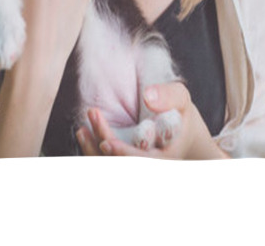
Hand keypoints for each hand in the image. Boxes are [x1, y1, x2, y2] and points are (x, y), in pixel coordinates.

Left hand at [76, 82, 228, 159]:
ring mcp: (135, 167)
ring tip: (82, 128)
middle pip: (121, 165)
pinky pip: (105, 163)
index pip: (142, 163)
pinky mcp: (123, 163)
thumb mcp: (181, 100)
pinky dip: (92, 151)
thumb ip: (169, 95)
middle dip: (103, 142)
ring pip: (109, 166)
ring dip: (92, 151)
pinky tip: (84, 133)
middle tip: (93, 112)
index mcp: (165, 159)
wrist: (181, 132)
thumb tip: (148, 96)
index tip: (106, 143)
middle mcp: (149, 167)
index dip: (123, 157)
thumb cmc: (179, 113)